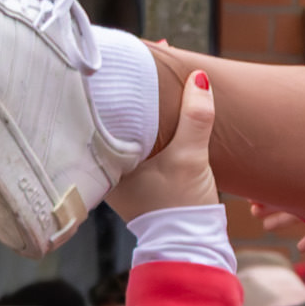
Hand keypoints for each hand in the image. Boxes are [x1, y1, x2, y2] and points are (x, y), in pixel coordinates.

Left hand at [108, 64, 218, 217]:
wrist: (190, 247)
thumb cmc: (181, 208)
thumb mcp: (190, 159)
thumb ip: (195, 119)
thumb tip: (199, 79)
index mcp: (106, 159)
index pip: (106, 110)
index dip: (118, 83)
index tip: (127, 58)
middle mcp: (108, 165)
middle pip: (117, 117)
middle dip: (131, 92)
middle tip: (143, 61)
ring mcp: (123, 174)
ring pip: (131, 129)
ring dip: (143, 108)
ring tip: (154, 78)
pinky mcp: (141, 179)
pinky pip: (143, 141)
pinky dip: (152, 124)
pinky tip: (165, 110)